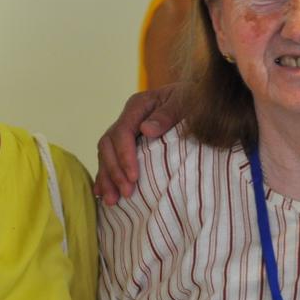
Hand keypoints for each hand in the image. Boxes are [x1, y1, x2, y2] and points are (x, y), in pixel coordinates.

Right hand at [95, 84, 185, 203]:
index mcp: (138, 105)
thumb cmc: (193, 100)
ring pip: (106, 154)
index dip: (125, 156)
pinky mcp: (128, 144)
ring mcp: (126, 131)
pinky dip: (106, 176)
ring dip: (107, 178)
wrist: (197, 99)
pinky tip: (103, 193)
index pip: (123, 132)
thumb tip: (146, 129)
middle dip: (114, 171)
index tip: (134, 177)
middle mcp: (128, 118)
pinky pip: (110, 160)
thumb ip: (167, 115)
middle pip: (109, 145)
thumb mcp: (184, 103)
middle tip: (126, 193)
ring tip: (111, 201)